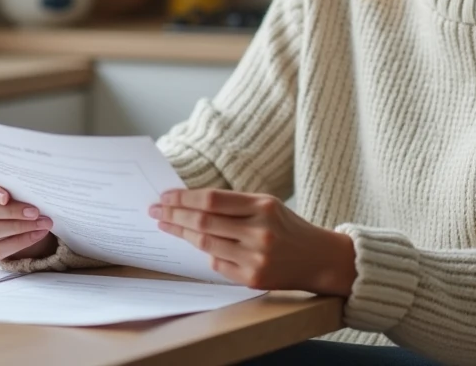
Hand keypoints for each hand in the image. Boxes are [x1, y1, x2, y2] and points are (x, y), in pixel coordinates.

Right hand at [0, 170, 55, 262]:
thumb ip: (13, 182)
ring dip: (19, 228)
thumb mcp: (8, 182)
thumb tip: (31, 186)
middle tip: (35, 212)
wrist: (9, 212)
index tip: (7, 197)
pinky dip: (19, 243)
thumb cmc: (9, 191)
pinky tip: (36, 234)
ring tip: (42, 223)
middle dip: (12, 212)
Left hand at [149, 189, 356, 294]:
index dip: (184, 198)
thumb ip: (234, 205)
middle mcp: (259, 232)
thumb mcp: (267, 206)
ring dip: (181, 233)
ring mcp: (255, 258)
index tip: (166, 196)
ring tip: (167, 225)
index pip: (212, 200)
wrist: (319, 259)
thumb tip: (190, 202)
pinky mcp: (252, 279)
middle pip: (204, 222)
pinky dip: (205, 253)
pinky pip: (217, 264)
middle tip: (156, 210)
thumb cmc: (288, 227)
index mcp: (263, 207)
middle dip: (175, 214)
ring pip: (206, 244)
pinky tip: (195, 244)